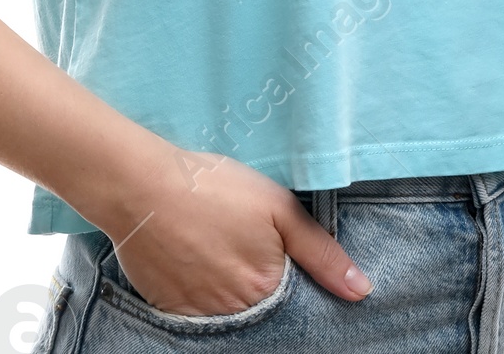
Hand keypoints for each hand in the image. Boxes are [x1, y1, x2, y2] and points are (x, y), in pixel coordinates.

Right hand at [91, 142, 373, 316]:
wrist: (142, 187)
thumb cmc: (213, 188)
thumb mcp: (277, 206)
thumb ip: (321, 251)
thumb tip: (361, 290)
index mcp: (266, 288)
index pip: (294, 300)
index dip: (289, 276)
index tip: (275, 254)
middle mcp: (236, 313)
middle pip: (261, 308)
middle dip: (257, 283)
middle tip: (240, 246)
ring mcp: (201, 316)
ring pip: (230, 312)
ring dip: (230, 288)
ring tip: (217, 248)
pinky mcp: (171, 312)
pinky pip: (198, 315)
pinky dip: (201, 292)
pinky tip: (196, 259)